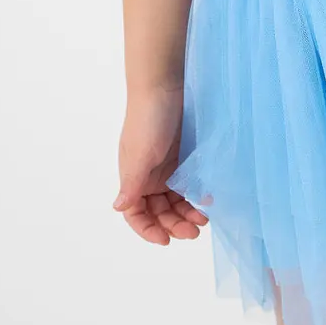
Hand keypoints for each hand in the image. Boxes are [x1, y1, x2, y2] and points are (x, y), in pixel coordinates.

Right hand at [112, 84, 209, 244]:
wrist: (165, 84)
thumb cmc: (148, 118)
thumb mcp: (139, 154)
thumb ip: (132, 184)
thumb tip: (118, 208)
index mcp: (133, 176)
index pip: (136, 214)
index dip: (148, 230)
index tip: (166, 240)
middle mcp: (149, 175)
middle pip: (159, 211)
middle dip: (174, 224)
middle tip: (194, 232)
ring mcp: (167, 165)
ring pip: (176, 200)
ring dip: (187, 213)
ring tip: (203, 219)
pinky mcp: (184, 155)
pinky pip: (190, 183)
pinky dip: (197, 194)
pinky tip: (208, 199)